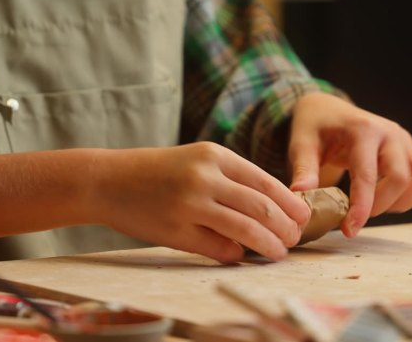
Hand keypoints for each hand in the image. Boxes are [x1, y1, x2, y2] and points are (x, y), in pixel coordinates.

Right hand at [93, 142, 309, 262]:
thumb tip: (271, 208)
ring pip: (245, 230)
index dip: (290, 203)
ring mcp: (189, 204)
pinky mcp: (175, 231)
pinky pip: (218, 248)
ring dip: (268, 245)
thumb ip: (230, 178)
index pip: (266, 181)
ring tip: (279, 252)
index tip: (303, 217)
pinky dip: (235, 254)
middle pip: (262, 207)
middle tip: (294, 238)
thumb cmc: (156, 171)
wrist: (108, 180)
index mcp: (214, 155)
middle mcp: (205, 177)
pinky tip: (240, 256)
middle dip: (285, 227)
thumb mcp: (195, 160)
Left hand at [288, 93, 411, 237]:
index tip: (349, 230)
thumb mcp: (301, 145)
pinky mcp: (410, 149)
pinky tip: (384, 198)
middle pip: (400, 179)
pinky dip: (409, 194)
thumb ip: (303, 170)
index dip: (361, 207)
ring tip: (370, 206)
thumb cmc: (314, 128)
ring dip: (399, 201)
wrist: (327, 109)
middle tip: (353, 217)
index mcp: (362, 129)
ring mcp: (404, 139)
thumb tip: (301, 198)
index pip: (367, 175)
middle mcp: (389, 132)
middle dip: (379, 206)